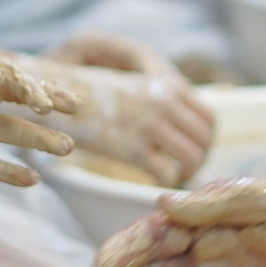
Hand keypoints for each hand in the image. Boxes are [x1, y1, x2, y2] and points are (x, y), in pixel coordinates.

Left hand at [0, 56, 80, 191]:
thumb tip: (4, 75)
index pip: (2, 75)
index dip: (28, 87)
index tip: (46, 106)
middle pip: (9, 99)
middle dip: (44, 104)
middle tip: (78, 110)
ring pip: (2, 133)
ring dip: (34, 140)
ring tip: (66, 151)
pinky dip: (6, 172)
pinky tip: (31, 181)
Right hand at [35, 38, 216, 186]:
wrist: (56, 94)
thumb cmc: (92, 92)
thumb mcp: (134, 84)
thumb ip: (161, 97)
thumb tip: (181, 121)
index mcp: (167, 86)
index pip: (209, 120)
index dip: (205, 141)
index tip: (192, 152)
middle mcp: (163, 103)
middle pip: (205, 141)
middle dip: (198, 160)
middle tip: (182, 172)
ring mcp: (149, 124)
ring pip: (193, 158)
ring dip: (185, 174)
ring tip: (169, 179)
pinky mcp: (131, 147)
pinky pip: (167, 173)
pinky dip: (165, 182)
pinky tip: (151, 180)